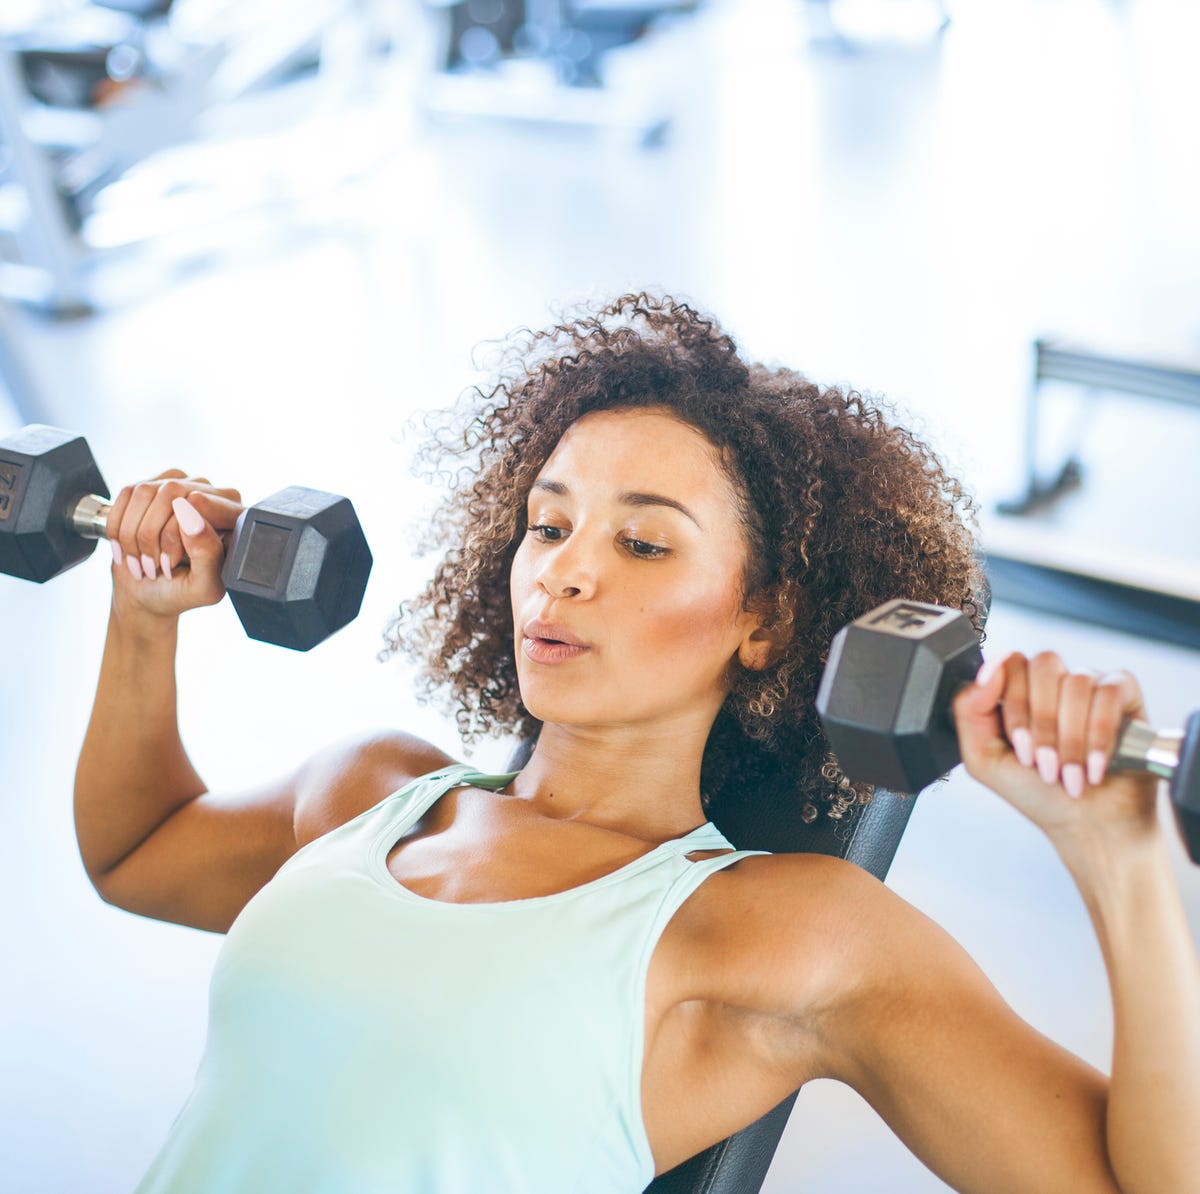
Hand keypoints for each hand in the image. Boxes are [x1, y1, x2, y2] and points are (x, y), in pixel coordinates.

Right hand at [105, 471, 243, 619]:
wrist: (149, 592)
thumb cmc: (181, 592)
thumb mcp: (203, 586)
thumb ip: (207, 553)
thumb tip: (189, 514)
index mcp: (236, 518)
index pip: (204, 502)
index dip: (181, 529)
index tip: (174, 561)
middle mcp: (213, 495)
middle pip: (172, 493)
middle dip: (154, 536)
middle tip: (156, 567)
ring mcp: (182, 486)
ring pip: (146, 491)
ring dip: (135, 534)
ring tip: (144, 562)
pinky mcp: (153, 486)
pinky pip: (127, 493)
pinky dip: (120, 527)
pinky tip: (128, 549)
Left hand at [952, 652, 1161, 860]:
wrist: (1089, 827)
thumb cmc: (1038, 793)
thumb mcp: (984, 759)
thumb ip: (969, 710)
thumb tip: (988, 671)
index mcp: (1016, 689)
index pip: (1009, 663)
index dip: (1015, 706)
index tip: (1020, 746)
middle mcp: (1052, 681)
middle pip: (1044, 665)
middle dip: (1043, 723)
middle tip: (1045, 764)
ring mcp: (1089, 684)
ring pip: (1077, 682)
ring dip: (1071, 738)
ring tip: (1070, 774)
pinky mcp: (1125, 695)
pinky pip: (1110, 692)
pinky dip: (1100, 734)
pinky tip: (1095, 765)